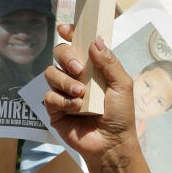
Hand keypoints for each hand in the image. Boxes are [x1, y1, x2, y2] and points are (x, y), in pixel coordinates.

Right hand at [42, 22, 141, 172]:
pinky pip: (49, 96)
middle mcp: (76, 76)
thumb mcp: (122, 85)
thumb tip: (95, 40)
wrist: (112, 143)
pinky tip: (76, 108)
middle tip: (79, 69)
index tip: (66, 29)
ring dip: (66, 81)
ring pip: (51, 73)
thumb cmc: (120, 114)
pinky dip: (62, 100)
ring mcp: (64, 92)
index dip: (70, 34)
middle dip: (66, 57)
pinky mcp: (55, 109)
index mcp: (93, 68)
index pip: (78, 44)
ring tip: (80, 94)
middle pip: (60, 54)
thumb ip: (109, 62)